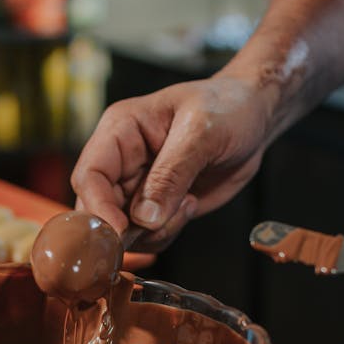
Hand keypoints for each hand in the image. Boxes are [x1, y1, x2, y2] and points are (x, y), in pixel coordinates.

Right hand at [71, 76, 272, 250]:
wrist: (253, 117)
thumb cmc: (227, 107)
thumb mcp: (202, 132)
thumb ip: (172, 173)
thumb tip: (144, 217)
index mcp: (120, 131)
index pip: (89, 175)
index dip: (98, 208)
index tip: (121, 231)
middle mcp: (121, 161)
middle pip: (97, 209)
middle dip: (125, 227)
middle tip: (160, 226)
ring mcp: (137, 186)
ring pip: (122, 229)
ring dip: (153, 231)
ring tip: (186, 203)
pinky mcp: (156, 206)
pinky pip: (147, 235)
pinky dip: (166, 232)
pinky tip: (190, 204)